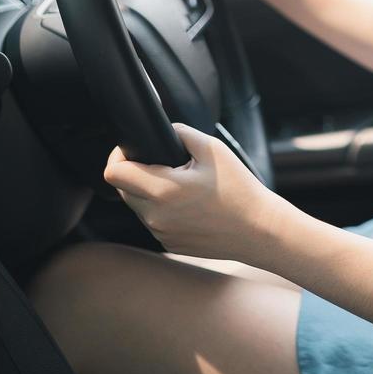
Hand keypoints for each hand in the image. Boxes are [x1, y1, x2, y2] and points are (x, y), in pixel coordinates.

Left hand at [103, 123, 290, 263]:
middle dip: (135, 173)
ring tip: (182, 185)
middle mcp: (156, 216)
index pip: (114, 173)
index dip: (118, 156)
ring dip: (149, 192)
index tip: (134, 150)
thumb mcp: (212, 149)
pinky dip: (162, 209)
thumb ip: (180, 133)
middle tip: (165, 165)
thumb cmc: (239, 189)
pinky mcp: (169, 244)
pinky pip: (154, 221)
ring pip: (138, 206)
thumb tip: (163, 129)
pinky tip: (188, 204)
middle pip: (123, 189)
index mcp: (163, 190)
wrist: (258, 230)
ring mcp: (161, 233)